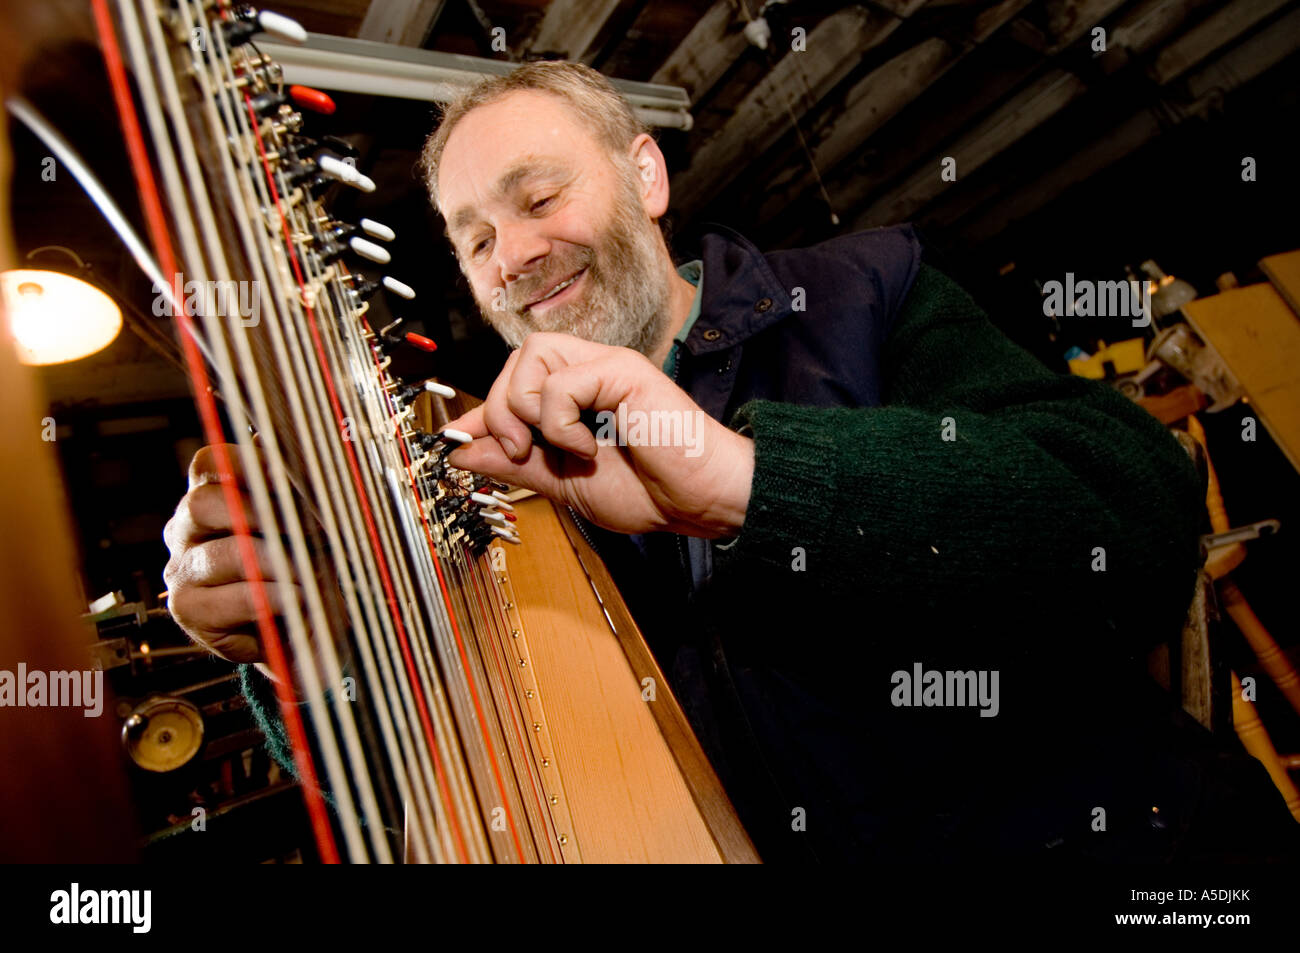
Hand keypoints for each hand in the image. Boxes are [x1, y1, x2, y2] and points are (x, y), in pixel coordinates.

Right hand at [162, 444, 297, 663]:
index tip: (284, 473)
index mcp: (210, 495)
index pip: (209, 463)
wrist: (299, 629)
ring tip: (308, 572)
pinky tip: (294, 599)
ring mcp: (182, 569)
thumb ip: (286, 486)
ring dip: (275, 562)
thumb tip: (273, 440)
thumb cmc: (300, 568)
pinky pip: (232, 597)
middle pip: (203, 503)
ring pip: (222, 554)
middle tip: (304, 528)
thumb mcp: (303, 524)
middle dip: (261, 514)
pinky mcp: (188, 609)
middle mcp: (186, 529)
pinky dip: (271, 597)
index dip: (245, 463)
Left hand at [445, 333, 752, 537]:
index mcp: (575, 395)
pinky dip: (560, 422)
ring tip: (556, 446)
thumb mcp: (562, 483)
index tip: (465, 446)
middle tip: (523, 451)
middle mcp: (588, 371)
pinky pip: (561, 382)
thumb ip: (514, 464)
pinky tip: (587, 448)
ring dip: (527, 410)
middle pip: (515, 359)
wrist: (697, 502)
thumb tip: (460, 452)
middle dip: (501, 410)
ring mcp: (605, 366)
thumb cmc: (648, 491)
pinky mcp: (621, 371)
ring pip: (531, 356)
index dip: (483, 410)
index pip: (511, 381)